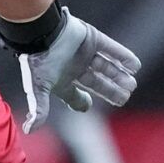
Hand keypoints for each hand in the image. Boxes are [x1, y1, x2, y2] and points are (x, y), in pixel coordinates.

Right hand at [16, 9, 139, 132]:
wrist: (42, 32)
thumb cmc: (38, 61)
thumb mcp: (38, 87)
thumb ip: (39, 108)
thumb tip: (29, 130)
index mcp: (62, 80)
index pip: (74, 95)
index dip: (82, 103)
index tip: (88, 106)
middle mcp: (74, 67)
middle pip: (96, 82)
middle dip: (110, 91)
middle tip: (125, 97)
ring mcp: (84, 53)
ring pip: (106, 67)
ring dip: (119, 76)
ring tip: (132, 85)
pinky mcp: (93, 38)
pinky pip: (111, 48)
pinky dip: (123, 57)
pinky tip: (134, 66)